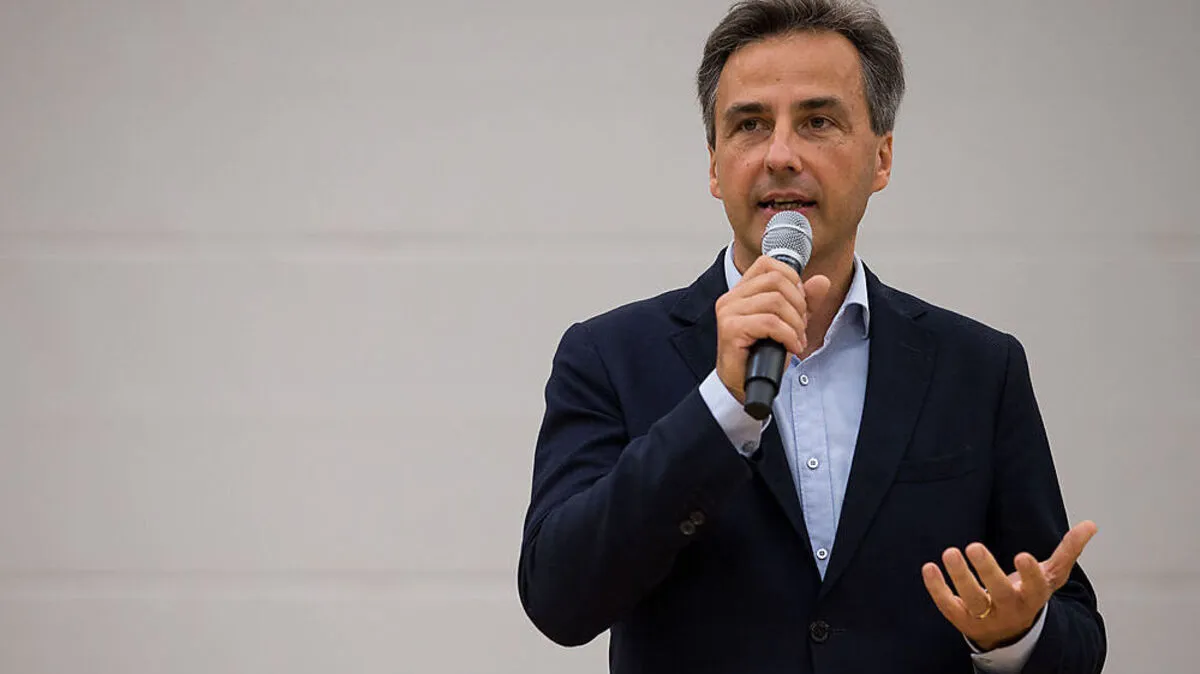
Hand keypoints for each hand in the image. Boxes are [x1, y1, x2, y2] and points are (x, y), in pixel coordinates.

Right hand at [714, 256, 830, 402]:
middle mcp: (731, 297)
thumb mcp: (790, 323)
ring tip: (796, 339)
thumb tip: (821, 281)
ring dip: (795, 323)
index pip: (767, 264)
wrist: (743, 384)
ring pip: (776, 301)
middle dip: (798, 303)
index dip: (792, 278)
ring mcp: (729, 312)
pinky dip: (788, 335)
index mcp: (741, 291)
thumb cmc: (761, 355)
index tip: (799, 302)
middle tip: (801, 325)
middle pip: (776, 280)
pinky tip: (791, 346)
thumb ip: (805, 301)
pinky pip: (770, 323)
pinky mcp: (731, 329)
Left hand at [921, 520, 1097, 650]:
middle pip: (999, 593)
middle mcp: (1010, 608)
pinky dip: (937, 589)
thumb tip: (1090, 525)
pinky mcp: (963, 620)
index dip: (1029, 574)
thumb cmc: (1029, 595)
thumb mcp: (1050, 577)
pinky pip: (948, 606)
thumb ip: (1068, 551)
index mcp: (1033, 596)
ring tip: (950, 552)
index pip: (1034, 587)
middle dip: (987, 571)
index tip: (1022, 556)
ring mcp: (986, 617)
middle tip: (974, 546)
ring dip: (959, 577)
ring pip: (972, 600)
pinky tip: (929, 568)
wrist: (1011, 634)